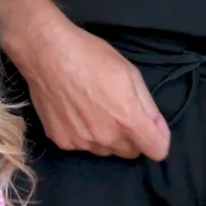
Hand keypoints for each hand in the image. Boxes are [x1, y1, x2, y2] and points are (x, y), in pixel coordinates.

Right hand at [16, 13, 170, 160]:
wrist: (47, 53)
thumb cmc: (91, 56)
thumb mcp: (130, 73)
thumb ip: (148, 105)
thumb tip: (157, 127)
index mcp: (128, 120)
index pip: (157, 151)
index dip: (158, 138)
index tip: (151, 126)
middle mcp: (106, 137)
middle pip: (130, 152)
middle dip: (131, 137)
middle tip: (118, 111)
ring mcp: (82, 142)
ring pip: (105, 150)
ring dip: (106, 137)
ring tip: (92, 108)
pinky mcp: (61, 141)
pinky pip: (81, 145)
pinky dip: (82, 133)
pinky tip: (74, 111)